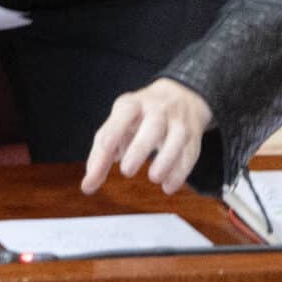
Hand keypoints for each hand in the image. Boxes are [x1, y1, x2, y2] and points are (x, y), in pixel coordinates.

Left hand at [81, 80, 212, 195]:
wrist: (181, 95)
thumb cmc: (140, 117)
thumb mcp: (117, 126)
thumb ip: (101, 156)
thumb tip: (88, 185)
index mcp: (134, 104)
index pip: (125, 112)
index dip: (115, 129)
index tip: (107, 148)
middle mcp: (158, 109)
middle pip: (153, 125)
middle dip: (140, 148)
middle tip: (127, 170)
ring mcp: (178, 121)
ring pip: (178, 137)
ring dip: (167, 159)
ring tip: (154, 178)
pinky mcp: (193, 135)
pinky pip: (191, 152)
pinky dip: (181, 171)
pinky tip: (168, 185)